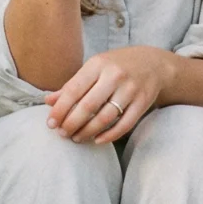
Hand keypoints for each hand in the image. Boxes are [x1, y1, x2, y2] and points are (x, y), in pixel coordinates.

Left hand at [45, 46, 175, 144]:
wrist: (154, 63)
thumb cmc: (117, 66)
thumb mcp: (94, 68)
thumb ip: (72, 85)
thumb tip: (48, 101)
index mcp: (98, 64)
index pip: (74, 89)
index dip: (60, 109)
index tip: (50, 123)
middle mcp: (114, 75)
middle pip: (88, 106)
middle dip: (71, 123)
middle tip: (62, 134)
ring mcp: (130, 89)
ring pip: (105, 118)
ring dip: (87, 132)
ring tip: (77, 138)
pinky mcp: (142, 102)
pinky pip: (124, 125)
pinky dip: (109, 136)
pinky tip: (97, 140)